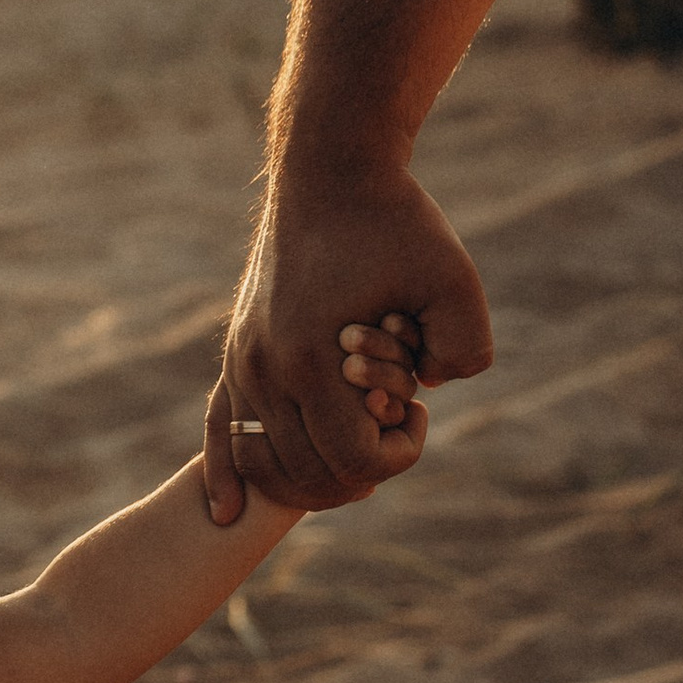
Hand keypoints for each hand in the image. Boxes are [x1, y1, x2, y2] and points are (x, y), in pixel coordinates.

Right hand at [203, 161, 488, 519]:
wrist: (330, 172)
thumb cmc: (395, 223)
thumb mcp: (456, 280)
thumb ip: (464, 352)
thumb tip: (427, 394)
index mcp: (312, 359)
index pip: (355, 461)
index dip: (401, 454)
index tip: (420, 411)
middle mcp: (265, 370)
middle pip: (309, 473)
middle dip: (362, 468)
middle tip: (394, 424)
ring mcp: (243, 363)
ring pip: (266, 461)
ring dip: (313, 475)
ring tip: (354, 442)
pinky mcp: (236, 353)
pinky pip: (218, 428)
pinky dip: (224, 474)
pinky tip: (224, 510)